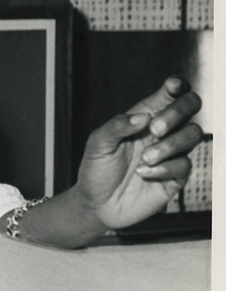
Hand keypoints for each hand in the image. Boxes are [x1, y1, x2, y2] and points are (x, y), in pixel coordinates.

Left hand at [74, 75, 203, 230]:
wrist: (97, 204)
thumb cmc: (97, 169)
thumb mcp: (98, 143)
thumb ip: (118, 126)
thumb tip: (143, 117)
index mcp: (143, 117)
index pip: (168, 94)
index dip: (175, 86)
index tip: (172, 86)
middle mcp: (162, 132)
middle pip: (190, 107)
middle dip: (177, 112)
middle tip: (155, 129)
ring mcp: (171, 154)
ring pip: (192, 135)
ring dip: (169, 145)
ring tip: (144, 159)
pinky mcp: (176, 176)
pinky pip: (184, 165)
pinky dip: (164, 168)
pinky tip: (144, 174)